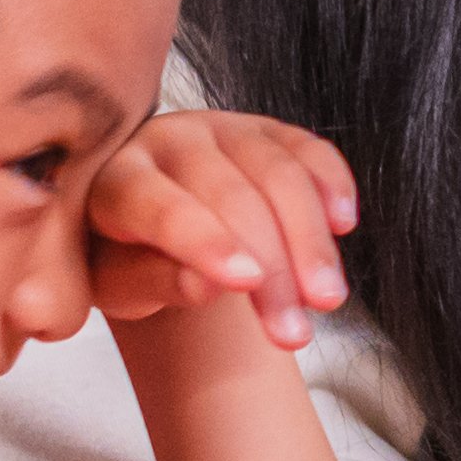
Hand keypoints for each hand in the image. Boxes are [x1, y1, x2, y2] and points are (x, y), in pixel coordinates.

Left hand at [89, 112, 360, 348]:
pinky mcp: (268, 129)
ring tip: (328, 300)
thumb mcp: (120, 288)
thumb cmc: (128, 261)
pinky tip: (344, 226)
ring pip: (279, 171)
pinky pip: (310, 149)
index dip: (205, 241)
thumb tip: (205, 285)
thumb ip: (154, 282)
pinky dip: (333, 184)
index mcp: (117, 179)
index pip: (160, 206)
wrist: (147, 225)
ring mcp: (224, 127)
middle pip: (231, 194)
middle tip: (294, 333)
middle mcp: (170, 139)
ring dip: (311, 240)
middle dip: (273, 264)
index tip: (247, 283)